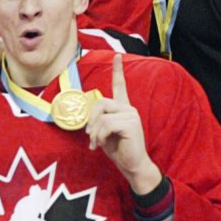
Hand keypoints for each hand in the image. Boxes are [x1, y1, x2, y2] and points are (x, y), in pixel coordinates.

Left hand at [86, 55, 159, 193]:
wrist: (132, 164)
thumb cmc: (118, 149)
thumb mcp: (103, 133)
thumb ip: (98, 121)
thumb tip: (88, 119)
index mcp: (122, 108)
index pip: (120, 86)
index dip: (118, 71)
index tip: (117, 55)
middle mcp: (128, 108)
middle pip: (100, 103)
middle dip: (90, 120)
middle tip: (90, 136)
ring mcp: (131, 115)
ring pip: (102, 116)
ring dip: (94, 132)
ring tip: (96, 143)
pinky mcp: (131, 123)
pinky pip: (106, 125)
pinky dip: (99, 136)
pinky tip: (102, 145)